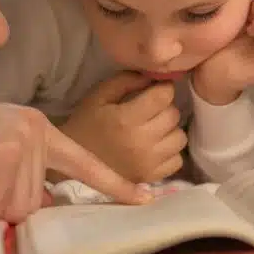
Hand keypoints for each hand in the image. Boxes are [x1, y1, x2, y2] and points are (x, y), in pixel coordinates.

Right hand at [0, 93, 151, 223]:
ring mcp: (23, 144)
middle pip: (31, 202)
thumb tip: (41, 203)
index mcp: (38, 128)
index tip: (147, 199)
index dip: (115, 185)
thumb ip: (20, 172)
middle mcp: (37, 132)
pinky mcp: (4, 158)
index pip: (84, 162)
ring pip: (11, 209)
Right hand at [59, 72, 186, 183]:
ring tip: (154, 129)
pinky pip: (177, 160)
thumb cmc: (86, 124)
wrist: (73, 163)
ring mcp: (148, 163)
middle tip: (151, 109)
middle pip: (173, 115)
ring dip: (170, 130)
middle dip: (165, 108)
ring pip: (179, 137)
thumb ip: (126, 81)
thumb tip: (154, 76)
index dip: (163, 88)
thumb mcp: (99, 96)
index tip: (156, 89)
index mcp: (126, 119)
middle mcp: (141, 142)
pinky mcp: (151, 177)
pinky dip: (170, 151)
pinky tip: (156, 147)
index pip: (164, 96)